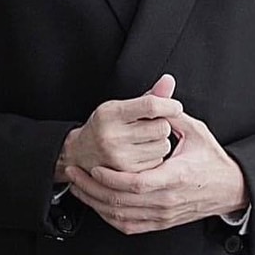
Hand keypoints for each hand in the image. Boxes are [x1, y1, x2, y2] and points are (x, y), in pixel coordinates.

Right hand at [55, 74, 180, 179]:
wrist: (79, 153)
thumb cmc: (105, 126)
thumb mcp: (120, 106)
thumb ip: (147, 96)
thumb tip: (169, 80)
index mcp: (111, 114)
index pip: (150, 106)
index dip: (169, 105)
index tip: (175, 107)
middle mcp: (113, 136)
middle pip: (162, 127)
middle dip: (162, 124)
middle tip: (152, 125)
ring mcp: (120, 157)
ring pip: (163, 146)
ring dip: (160, 142)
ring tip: (144, 140)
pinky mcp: (127, 174)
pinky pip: (158, 162)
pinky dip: (155, 157)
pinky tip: (141, 153)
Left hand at [66, 100, 247, 234]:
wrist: (230, 189)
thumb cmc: (212, 159)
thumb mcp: (197, 132)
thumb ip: (172, 116)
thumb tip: (157, 94)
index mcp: (176, 177)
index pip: (136, 183)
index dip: (111, 178)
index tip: (95, 166)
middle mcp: (168, 200)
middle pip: (121, 202)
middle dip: (92, 188)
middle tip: (74, 173)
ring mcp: (163, 214)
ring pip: (121, 216)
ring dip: (95, 202)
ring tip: (78, 186)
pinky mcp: (161, 222)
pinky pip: (129, 226)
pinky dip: (109, 216)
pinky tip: (96, 203)